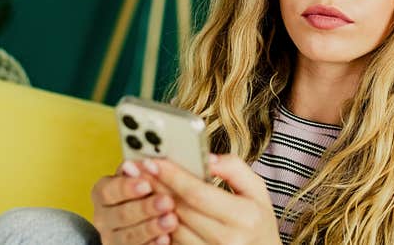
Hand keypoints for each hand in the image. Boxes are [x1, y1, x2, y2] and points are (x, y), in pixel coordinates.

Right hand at [91, 160, 178, 244]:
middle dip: (144, 208)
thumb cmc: (149, 192)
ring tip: (171, 220)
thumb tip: (149, 163)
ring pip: (128, 236)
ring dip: (151, 228)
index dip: (126, 187)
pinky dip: (152, 244)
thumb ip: (147, 171)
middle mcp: (104, 217)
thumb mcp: (146, 178)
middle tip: (166, 202)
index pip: (107, 190)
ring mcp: (112, 238)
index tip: (146, 184)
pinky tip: (165, 239)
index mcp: (105, 192)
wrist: (149, 218)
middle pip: (119, 214)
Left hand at [143, 155, 281, 244]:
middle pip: (180, 209)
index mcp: (244, 216)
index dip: (172, 176)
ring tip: (141, 187)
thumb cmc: (258, 222)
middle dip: (156, 186)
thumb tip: (207, 158)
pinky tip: (152, 210)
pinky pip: (172, 243)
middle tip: (136, 169)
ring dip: (153, 206)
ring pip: (171, 227)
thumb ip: (235, 169)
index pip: (198, 193)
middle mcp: (227, 239)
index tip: (153, 161)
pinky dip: (160, 225)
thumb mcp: (257, 191)